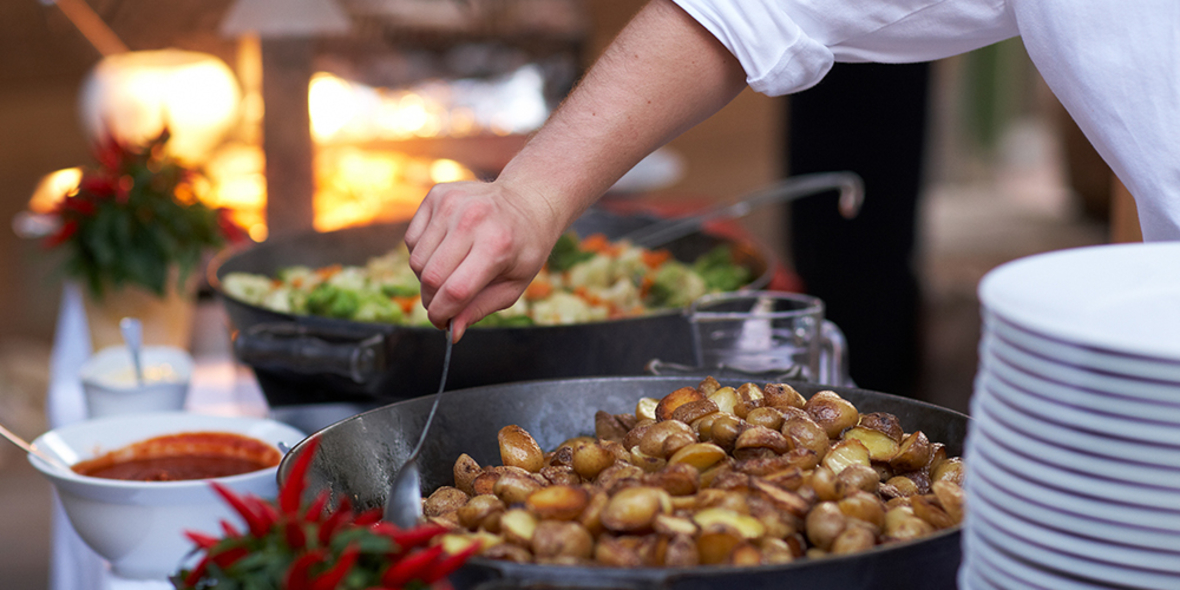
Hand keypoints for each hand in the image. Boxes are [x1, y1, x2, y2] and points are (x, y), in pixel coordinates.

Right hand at [404, 180, 561, 340]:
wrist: (528, 200)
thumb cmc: (524, 247)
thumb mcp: (514, 284)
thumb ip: (480, 308)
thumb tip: (452, 332)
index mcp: (498, 245)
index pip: (456, 290)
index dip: (442, 314)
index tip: (441, 323)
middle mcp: (472, 220)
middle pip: (431, 277)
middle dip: (431, 300)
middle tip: (443, 304)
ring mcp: (452, 203)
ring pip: (416, 260)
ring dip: (426, 278)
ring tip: (449, 274)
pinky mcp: (437, 195)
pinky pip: (412, 240)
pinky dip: (422, 255)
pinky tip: (444, 252)